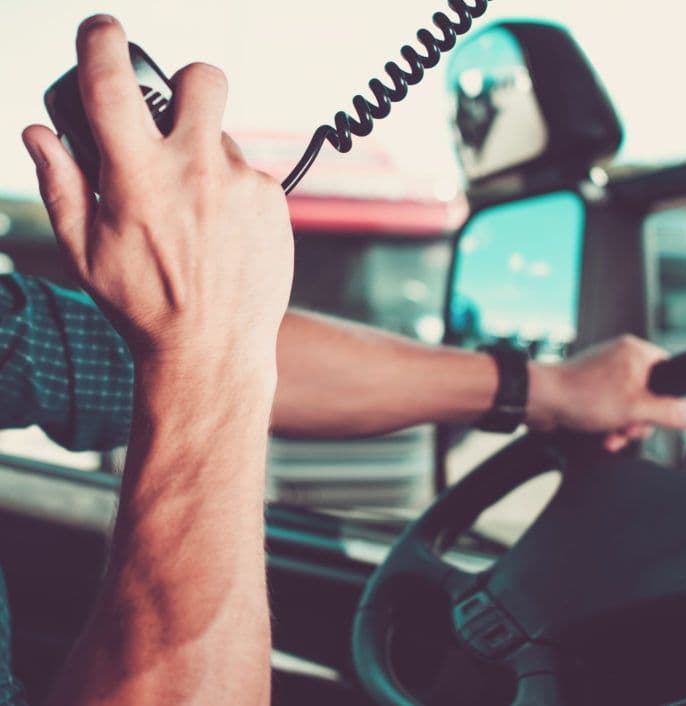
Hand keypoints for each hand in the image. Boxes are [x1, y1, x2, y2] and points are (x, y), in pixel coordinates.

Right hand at [22, 15, 292, 372]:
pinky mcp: (275, 202)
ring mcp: (242, 184)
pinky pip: (249, 175)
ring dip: (205, 158)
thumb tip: (38, 132)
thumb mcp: (84, 250)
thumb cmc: (142, 304)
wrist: (213, 350)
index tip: (101, 31)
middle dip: (186, 84)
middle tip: (173, 117)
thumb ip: (60, 183)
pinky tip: (221, 232)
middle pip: (202, 79)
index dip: (101, 41)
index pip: (111, 83)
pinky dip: (232, 192)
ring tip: (193, 213)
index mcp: (138, 176)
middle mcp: (196, 169)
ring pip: (224, 138)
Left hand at [527, 335, 685, 451]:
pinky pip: (612, 409)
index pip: (670, 372)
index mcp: (636, 352)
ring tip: (611, 434)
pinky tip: (602, 435)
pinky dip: (609, 425)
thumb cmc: (581, 395)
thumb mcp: (635, 408)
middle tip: (628, 427)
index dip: (668, 398)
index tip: (659, 413)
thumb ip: (669, 412)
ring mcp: (605, 374)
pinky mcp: (591, 390)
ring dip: (623, 427)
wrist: (540, 401)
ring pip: (630, 406)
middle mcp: (621, 358)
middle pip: (650, 395)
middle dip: (639, 420)